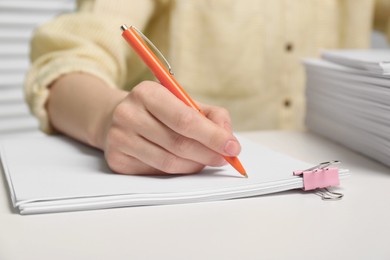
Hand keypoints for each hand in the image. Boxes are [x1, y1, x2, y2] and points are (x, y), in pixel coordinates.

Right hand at [101, 81, 240, 174]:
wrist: (118, 116)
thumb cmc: (159, 110)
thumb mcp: (184, 102)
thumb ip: (212, 116)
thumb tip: (228, 139)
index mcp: (147, 93)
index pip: (184, 119)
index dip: (212, 136)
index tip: (233, 147)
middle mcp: (128, 114)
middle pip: (178, 144)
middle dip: (208, 154)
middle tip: (224, 158)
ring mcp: (119, 138)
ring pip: (169, 162)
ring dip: (195, 165)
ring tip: (205, 160)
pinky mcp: (117, 160)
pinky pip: (156, 172)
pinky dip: (177, 171)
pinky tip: (184, 162)